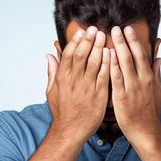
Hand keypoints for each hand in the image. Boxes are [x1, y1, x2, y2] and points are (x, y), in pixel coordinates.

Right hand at [46, 26, 110, 143]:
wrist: (70, 131)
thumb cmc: (61, 112)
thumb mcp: (51, 91)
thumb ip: (51, 72)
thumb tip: (48, 56)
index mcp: (62, 78)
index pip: (68, 54)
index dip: (76, 41)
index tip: (82, 31)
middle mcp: (74, 81)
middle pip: (82, 55)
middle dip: (89, 40)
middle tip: (96, 29)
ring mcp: (87, 88)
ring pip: (94, 63)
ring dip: (100, 48)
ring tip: (105, 36)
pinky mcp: (99, 95)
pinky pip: (105, 76)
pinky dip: (108, 64)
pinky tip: (112, 54)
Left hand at [109, 25, 160, 144]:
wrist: (145, 131)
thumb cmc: (150, 112)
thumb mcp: (158, 91)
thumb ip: (157, 73)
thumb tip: (159, 58)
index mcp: (149, 77)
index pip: (142, 55)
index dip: (134, 41)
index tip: (128, 29)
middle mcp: (141, 80)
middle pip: (133, 55)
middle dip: (125, 40)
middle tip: (117, 27)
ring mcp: (132, 88)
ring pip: (124, 63)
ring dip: (117, 47)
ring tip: (109, 35)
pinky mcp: (121, 96)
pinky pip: (115, 77)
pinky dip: (112, 65)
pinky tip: (107, 54)